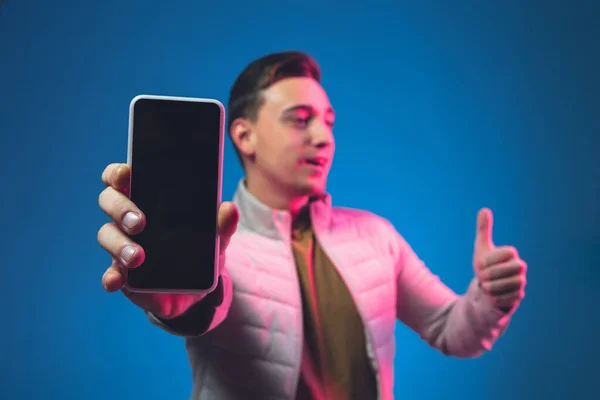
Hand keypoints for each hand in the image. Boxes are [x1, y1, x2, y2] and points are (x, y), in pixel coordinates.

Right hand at [97, 163, 238, 318]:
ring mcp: (122, 244)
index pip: (121, 176)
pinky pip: (110, 273)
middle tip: (140, 223)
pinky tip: (117, 281)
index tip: (126, 175)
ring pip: (107, 235)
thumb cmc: (199, 250)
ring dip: (120, 244)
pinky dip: (111, 277)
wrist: (195, 290)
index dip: (118, 172)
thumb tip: (229, 209)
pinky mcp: (122, 273)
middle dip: (121, 208)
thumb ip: (222, 224)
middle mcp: (128, 217)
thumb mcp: (215, 238)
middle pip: (109, 201)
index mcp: (147, 198)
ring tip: (138, 257)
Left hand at [472, 208, 526, 311]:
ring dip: (491, 287)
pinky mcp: (518, 297)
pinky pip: (507, 298)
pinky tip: (490, 295)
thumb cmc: (485, 266)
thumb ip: (483, 230)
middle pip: (511, 269)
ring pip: (508, 285)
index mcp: (512, 255)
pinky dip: (494, 297)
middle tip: (481, 277)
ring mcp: (521, 283)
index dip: (491, 259)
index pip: (508, 252)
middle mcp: (520, 268)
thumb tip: (484, 209)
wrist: (486, 288)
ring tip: (485, 286)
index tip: (482, 263)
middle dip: (491, 274)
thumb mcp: (482, 248)